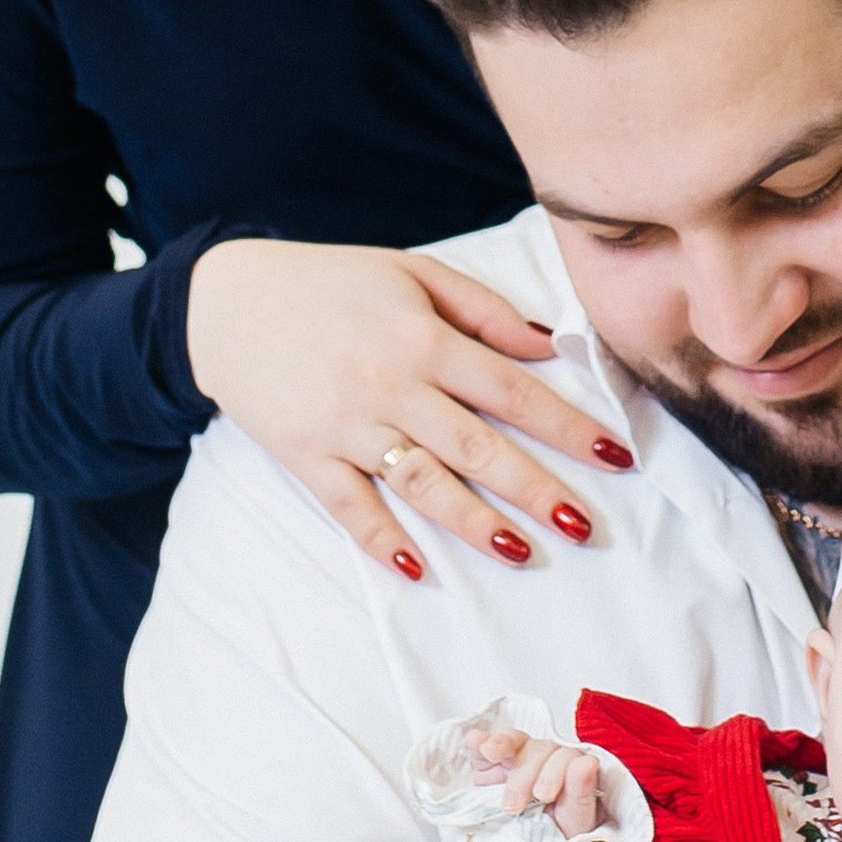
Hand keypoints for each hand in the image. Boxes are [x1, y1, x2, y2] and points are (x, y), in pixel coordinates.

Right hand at [184, 238, 631, 576]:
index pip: (514, 390)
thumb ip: (484, 309)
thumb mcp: (413, 273)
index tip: (616, 458)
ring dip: (474, 522)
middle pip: (478, 446)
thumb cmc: (331, 283)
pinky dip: (380, 539)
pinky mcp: (304, 455)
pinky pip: (348, 506)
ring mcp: (346, 425)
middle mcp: (391, 385)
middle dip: (536, 489)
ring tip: (523, 552)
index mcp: (425, 338)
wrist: (225, 300)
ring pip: (422, 483)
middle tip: (586, 527)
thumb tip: (550, 345)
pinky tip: (416, 568)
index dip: (569, 426)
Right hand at [473, 723, 603, 838]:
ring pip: (514, 740)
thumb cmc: (560, 834)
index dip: (552, 773)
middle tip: (512, 806)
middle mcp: (547, 757)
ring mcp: (519, 757)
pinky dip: (480, 742)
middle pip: (537, 750)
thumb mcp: (574, 821)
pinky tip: (475, 741)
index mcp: (572, 767)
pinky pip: (486, 746)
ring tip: (491, 752)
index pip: (565, 757)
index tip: (542, 796)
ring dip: (502, 744)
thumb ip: (581, 792)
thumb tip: (587, 762)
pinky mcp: (492, 763)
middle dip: (522, 776)